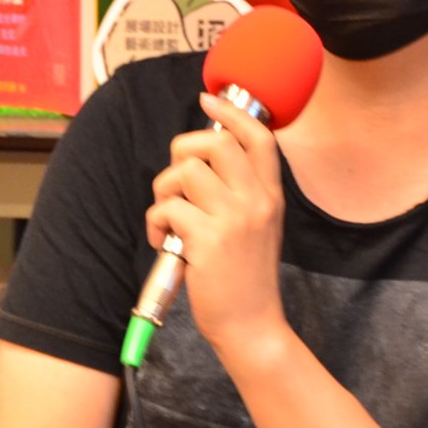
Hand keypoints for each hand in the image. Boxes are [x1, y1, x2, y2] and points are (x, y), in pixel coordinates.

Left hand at [144, 93, 289, 357]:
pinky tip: (164, 240)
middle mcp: (257, 201)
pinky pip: (167, 207)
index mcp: (271, 195)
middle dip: (183, 151)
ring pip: (184, 172)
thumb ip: (240, 192)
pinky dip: (156, 221)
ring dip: (163, 190)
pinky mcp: (207, 240)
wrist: (252, 326)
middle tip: (177, 179)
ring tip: (168, 218)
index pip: (259, 137)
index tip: (208, 101)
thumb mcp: (259, 227)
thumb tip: (200, 160)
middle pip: (215, 144)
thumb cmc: (246, 278)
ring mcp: (234, 219)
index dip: (231, 113)